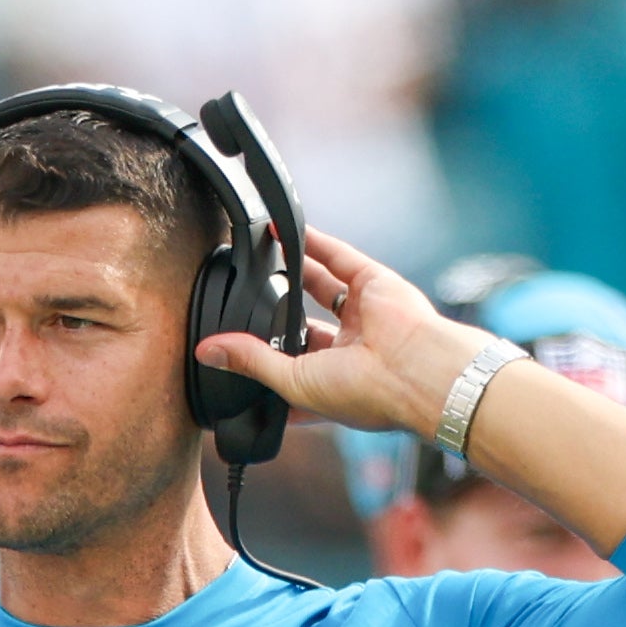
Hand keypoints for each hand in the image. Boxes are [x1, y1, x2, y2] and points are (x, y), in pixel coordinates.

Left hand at [195, 229, 485, 438]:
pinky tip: (282, 233)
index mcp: (332, 384)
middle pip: (301, 324)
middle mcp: (348, 350)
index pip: (290, 369)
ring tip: (256, 257)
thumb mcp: (294, 383)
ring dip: (289, 271)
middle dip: (274, 311)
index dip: (265, 359)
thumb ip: (251, 362)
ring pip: (318, 285)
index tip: (235, 350)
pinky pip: (338, 257)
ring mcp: (362, 315)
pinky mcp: (374, 284)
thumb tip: (208, 352)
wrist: (417, 372)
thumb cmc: (367, 394)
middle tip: (242, 297)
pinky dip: (312, 243)